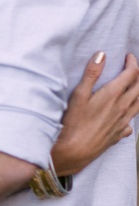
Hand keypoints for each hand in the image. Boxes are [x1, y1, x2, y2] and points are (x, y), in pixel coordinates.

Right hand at [52, 52, 138, 175]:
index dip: (132, 63)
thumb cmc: (73, 122)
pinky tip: (126, 115)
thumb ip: (91, 74)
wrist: (74, 150)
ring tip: (136, 87)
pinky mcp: (118, 134)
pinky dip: (132, 114)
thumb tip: (102, 55)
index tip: (129, 56)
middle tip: (134, 68)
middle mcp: (122, 108)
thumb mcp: (78, 95)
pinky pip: (131, 122)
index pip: (131, 74)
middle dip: (138, 76)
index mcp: (113, 95)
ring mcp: (122, 122)